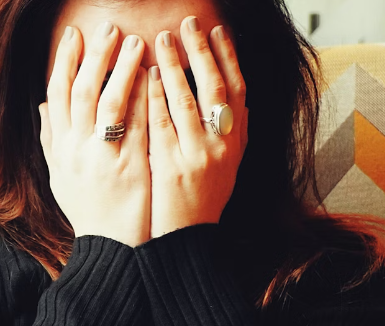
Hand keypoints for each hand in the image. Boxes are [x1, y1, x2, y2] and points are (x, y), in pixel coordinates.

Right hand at [41, 22, 151, 246]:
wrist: (111, 250)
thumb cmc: (89, 211)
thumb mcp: (61, 176)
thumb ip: (51, 140)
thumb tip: (43, 107)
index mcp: (60, 148)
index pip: (57, 94)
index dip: (65, 61)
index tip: (75, 35)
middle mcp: (76, 150)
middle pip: (82, 90)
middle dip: (95, 55)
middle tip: (108, 27)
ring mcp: (103, 158)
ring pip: (110, 102)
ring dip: (122, 68)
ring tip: (136, 41)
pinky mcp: (130, 168)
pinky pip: (136, 125)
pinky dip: (143, 98)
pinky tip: (154, 77)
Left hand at [146, 17, 247, 237]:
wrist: (186, 243)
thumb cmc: (200, 203)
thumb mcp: (225, 167)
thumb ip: (227, 135)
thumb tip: (238, 101)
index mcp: (236, 143)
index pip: (238, 90)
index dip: (229, 58)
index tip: (218, 31)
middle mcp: (223, 146)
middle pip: (216, 88)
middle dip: (201, 51)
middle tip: (188, 23)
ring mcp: (198, 156)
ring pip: (188, 100)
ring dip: (175, 65)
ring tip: (162, 39)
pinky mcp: (173, 167)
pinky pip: (162, 123)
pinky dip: (155, 96)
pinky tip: (146, 75)